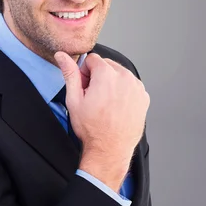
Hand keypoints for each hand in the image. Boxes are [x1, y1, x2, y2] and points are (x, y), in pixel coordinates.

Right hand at [54, 52, 149, 191]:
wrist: (110, 149)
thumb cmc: (92, 128)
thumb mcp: (74, 99)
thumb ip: (70, 73)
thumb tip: (62, 56)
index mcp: (106, 75)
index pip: (92, 59)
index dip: (85, 72)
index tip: (85, 86)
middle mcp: (125, 77)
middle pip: (107, 64)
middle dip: (98, 76)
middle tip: (93, 96)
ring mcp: (137, 87)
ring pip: (119, 74)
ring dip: (111, 82)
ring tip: (105, 102)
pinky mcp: (143, 97)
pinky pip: (130, 85)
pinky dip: (123, 91)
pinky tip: (116, 106)